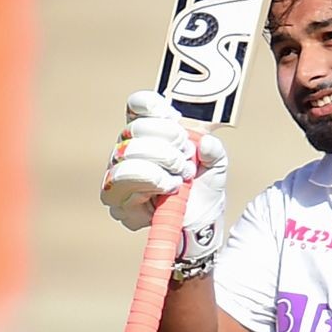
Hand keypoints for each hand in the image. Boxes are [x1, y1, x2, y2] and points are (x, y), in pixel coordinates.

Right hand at [100, 91, 227, 260]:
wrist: (198, 225)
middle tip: (187, 158)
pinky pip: (126, 177)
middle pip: (136, 128)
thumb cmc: (201, 190)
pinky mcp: (116, 198)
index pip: (138, 106)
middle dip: (168, 141)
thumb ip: (213, 150)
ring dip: (162, 161)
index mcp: (148, 133)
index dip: (154, 106)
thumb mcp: (215, 166)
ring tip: (181, 175)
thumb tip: (205, 142)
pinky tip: (171, 188)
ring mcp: (117, 172)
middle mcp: (127, 148)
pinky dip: (155, 180)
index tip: (176, 118)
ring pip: (130, 152)